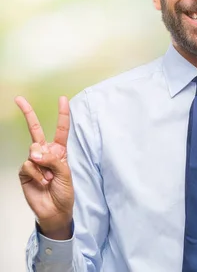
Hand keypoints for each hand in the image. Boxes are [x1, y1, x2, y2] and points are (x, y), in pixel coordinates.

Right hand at [16, 96, 73, 239]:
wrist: (55, 210)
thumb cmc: (64, 192)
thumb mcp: (65, 173)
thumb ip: (53, 160)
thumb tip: (35, 153)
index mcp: (60, 151)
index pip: (61, 129)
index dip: (62, 114)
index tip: (62, 98)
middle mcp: (46, 153)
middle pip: (35, 130)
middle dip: (28, 113)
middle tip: (19, 99)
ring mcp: (33, 161)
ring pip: (34, 151)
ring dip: (44, 166)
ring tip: (49, 179)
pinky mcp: (24, 171)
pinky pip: (29, 166)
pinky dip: (37, 175)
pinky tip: (42, 183)